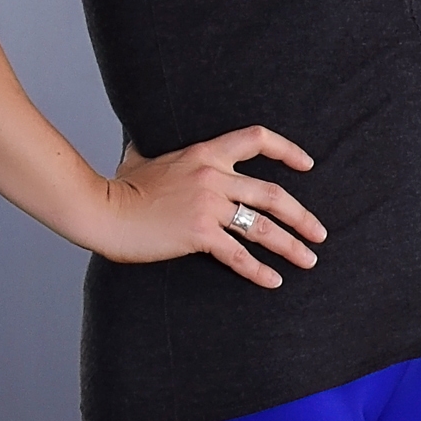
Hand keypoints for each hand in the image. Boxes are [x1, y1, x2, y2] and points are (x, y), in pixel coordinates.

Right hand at [97, 126, 325, 289]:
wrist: (100, 209)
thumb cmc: (120, 186)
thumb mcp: (145, 156)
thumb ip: (164, 151)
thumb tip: (152, 142)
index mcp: (204, 153)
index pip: (255, 138)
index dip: (286, 150)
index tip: (308, 165)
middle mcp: (212, 176)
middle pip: (272, 194)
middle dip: (302, 216)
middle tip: (320, 233)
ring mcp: (207, 205)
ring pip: (262, 226)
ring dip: (291, 245)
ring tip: (309, 260)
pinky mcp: (198, 234)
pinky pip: (238, 255)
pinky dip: (259, 270)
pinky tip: (274, 281)